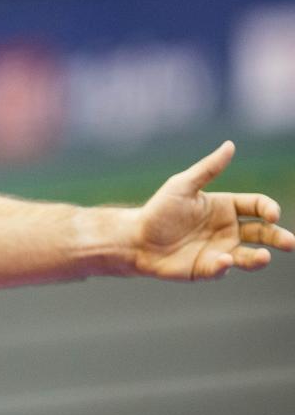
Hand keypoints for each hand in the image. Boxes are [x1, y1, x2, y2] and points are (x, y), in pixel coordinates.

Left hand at [133, 141, 293, 279]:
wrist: (135, 239)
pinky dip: (225, 266)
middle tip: (290, 243)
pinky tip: (222, 260)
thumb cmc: (158, 211)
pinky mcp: (207, 269)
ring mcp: (219, 250)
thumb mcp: (182, 186)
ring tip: (263, 257)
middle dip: (278, 237)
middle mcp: (227, 230)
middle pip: (263, 233)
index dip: (268, 208)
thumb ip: (208, 169)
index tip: (271, 214)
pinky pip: (222, 269)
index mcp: (225, 208)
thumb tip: (230, 145)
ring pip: (249, 256)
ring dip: (259, 258)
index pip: (257, 206)